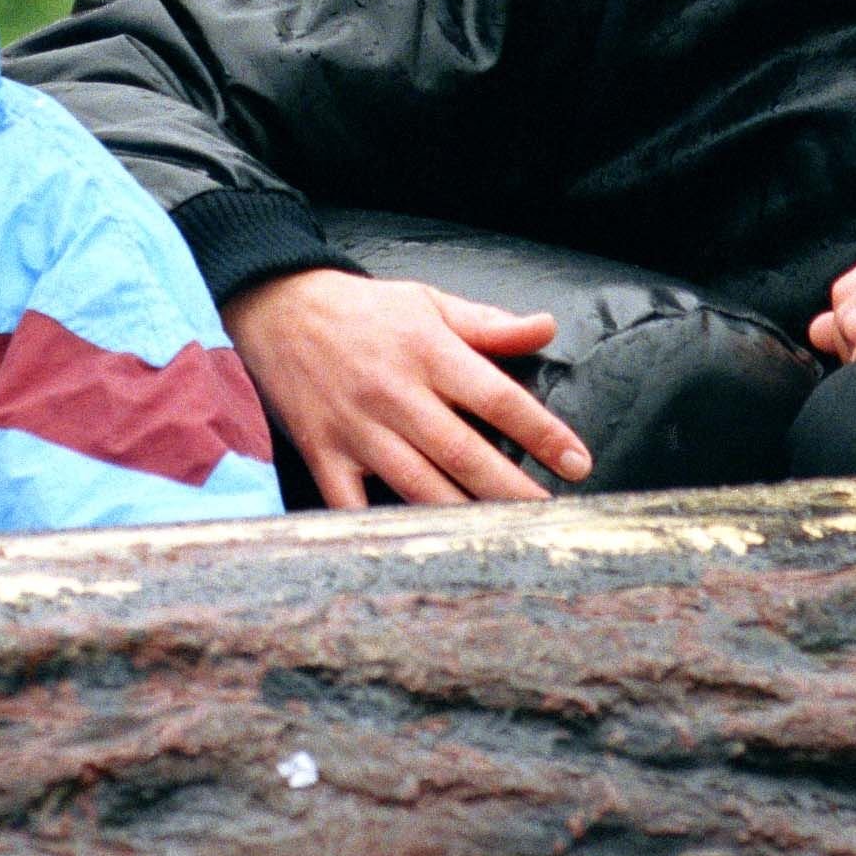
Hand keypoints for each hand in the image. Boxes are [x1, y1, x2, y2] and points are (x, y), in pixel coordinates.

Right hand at [224, 268, 594, 509]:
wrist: (277, 307)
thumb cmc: (364, 310)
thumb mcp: (429, 302)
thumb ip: (488, 324)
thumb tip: (547, 327)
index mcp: (428, 352)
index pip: (498, 398)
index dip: (542, 433)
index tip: (577, 463)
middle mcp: (395, 393)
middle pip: (463, 452)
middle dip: (511, 489)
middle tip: (550, 518)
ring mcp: (356, 428)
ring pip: (416, 484)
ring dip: (462, 515)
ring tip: (502, 540)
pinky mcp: (323, 452)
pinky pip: (352, 504)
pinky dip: (380, 531)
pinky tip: (417, 552)